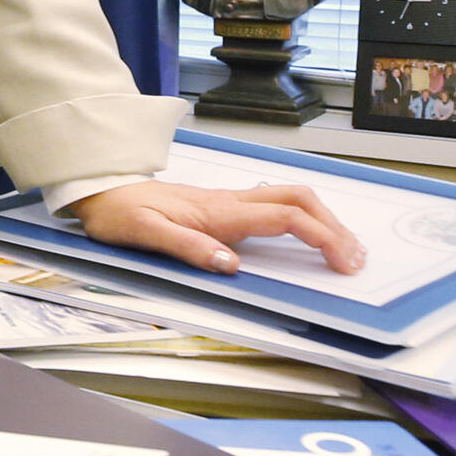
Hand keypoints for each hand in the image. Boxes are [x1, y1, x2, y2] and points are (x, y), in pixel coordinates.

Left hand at [70, 181, 365, 275]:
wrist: (100, 190)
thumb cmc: (119, 213)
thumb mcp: (145, 234)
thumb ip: (187, 248)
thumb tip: (230, 264)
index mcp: (219, 212)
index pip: (285, 217)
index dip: (321, 237)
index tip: (343, 263)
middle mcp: (229, 202)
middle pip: (298, 199)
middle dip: (333, 225)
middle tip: (354, 257)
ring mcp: (227, 202)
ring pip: (289, 198)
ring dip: (322, 219)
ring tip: (343, 247)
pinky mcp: (221, 206)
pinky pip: (273, 205)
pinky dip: (302, 218)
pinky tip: (306, 236)